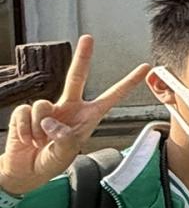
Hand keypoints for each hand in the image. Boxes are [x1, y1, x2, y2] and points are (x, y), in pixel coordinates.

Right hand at [1, 36, 148, 195]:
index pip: (111, 96)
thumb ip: (64, 138)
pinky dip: (25, 130)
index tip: (144, 68)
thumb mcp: (66, 154)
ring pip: (43, 106)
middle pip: (76, 76)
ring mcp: (48, 108)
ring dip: (39, 129)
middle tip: (89, 38)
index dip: (128, 83)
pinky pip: (25, 114)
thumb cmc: (52, 161)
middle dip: (83, 56)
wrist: (26, 170)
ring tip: (40, 142)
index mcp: (88, 116)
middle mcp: (70, 107)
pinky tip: (28, 139)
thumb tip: (51, 121)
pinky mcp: (27, 111)